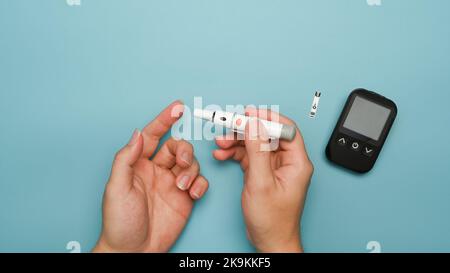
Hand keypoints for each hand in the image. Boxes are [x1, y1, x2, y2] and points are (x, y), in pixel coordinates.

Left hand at [93, 101, 208, 251]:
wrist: (134, 251)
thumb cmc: (120, 221)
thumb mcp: (117, 187)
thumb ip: (126, 158)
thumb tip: (138, 133)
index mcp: (138, 165)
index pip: (153, 136)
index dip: (164, 120)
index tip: (177, 107)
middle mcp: (157, 171)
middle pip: (177, 148)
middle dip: (183, 151)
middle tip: (181, 163)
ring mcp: (172, 184)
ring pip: (190, 164)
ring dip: (190, 171)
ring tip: (181, 188)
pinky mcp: (185, 198)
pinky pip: (199, 182)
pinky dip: (201, 184)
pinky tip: (192, 194)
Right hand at [213, 107, 312, 252]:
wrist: (269, 240)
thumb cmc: (273, 220)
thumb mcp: (261, 183)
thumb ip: (258, 151)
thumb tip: (254, 125)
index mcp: (296, 162)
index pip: (286, 129)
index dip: (267, 118)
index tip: (249, 113)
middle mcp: (287, 162)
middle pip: (267, 134)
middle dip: (246, 130)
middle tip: (228, 126)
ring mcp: (274, 167)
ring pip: (255, 144)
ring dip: (237, 141)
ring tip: (221, 143)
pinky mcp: (262, 173)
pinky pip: (249, 156)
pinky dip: (235, 153)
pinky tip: (223, 154)